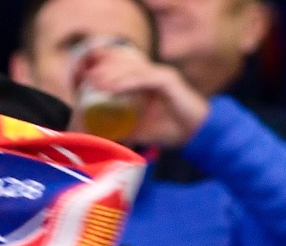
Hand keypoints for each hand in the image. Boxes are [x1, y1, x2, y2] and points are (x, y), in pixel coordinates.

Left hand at [70, 43, 211, 146]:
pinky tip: (111, 88)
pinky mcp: (168, 80)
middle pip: (126, 67)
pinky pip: (143, 79)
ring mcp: (162, 75)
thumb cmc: (174, 131)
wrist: (199, 134)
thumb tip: (107, 138)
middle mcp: (155, 75)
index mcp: (150, 83)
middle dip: (105, 70)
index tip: (87, 81)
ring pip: (132, 70)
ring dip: (112, 75)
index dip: (107, 73)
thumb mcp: (144, 130)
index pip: (125, 72)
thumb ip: (128, 129)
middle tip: (86, 78)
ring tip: (94, 82)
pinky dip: (125, 82)